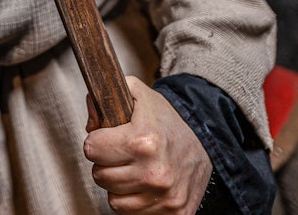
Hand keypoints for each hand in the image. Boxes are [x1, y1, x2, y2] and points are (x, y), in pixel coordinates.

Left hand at [84, 77, 211, 214]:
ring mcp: (164, 196)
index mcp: (143, 140)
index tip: (108, 138)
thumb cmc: (167, 121)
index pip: (91, 149)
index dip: (97, 141)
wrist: (206, 144)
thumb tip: (90, 123)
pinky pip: (130, 212)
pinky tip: (142, 184)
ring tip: (132, 168)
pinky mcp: (173, 213)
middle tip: (121, 153)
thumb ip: (107, 94)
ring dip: (118, 184)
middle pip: (99, 175)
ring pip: (112, 198)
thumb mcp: (138, 94)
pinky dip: (132, 200)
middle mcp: (154, 172)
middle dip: (106, 163)